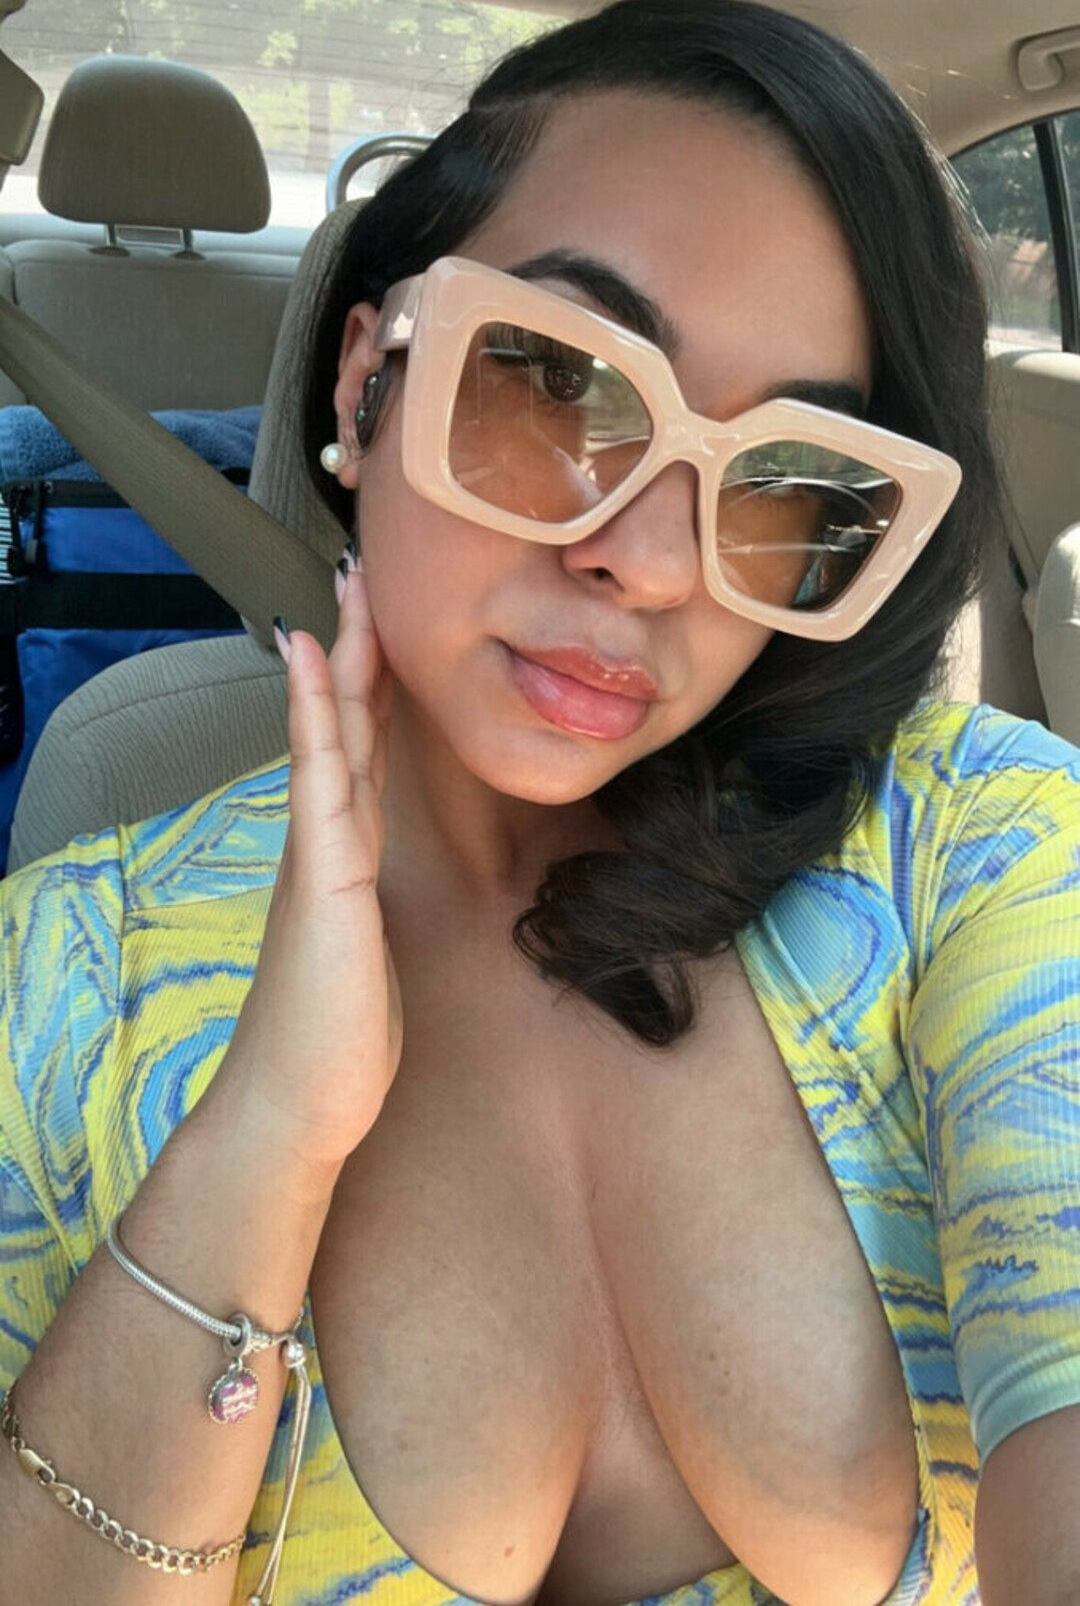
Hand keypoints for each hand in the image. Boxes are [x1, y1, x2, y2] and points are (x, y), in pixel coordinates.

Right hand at [214, 554, 402, 1177]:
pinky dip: (315, 714)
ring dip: (340, 661)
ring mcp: (320, 855)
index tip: (377, 621)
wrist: (295, 1104)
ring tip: (343, 593)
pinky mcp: (325, 878)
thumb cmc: (335, 1036)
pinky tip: (312, 664)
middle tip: (360, 571)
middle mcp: (326, 842)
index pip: (359, 750)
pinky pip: (323, 777)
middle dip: (356, 647)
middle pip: (344, 724)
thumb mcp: (368, 954)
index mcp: (343, 855)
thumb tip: (372, 886)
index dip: (369, 683)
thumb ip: (366, 905)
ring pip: (333, 736)